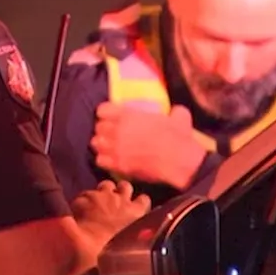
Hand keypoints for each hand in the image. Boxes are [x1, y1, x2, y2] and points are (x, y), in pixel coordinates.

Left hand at [70, 180, 150, 243]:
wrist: (89, 250)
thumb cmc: (111, 252)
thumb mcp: (130, 243)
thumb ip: (132, 231)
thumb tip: (130, 231)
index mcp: (137, 213)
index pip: (144, 200)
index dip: (138, 202)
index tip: (132, 207)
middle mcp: (122, 200)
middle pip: (126, 186)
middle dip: (120, 191)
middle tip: (113, 202)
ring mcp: (104, 195)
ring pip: (107, 184)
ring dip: (103, 190)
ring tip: (97, 202)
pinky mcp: (87, 196)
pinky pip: (86, 193)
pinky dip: (84, 200)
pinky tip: (79, 210)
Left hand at [90, 103, 206, 188]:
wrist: (178, 161)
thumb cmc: (178, 137)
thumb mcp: (179, 117)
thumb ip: (174, 112)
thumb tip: (176, 112)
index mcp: (128, 115)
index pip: (102, 110)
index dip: (106, 113)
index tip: (111, 117)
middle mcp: (117, 129)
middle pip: (98, 127)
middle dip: (103, 130)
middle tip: (112, 134)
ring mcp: (115, 148)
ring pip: (96, 143)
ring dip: (102, 144)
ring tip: (109, 147)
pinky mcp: (117, 165)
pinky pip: (100, 160)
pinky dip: (104, 160)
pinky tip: (112, 160)